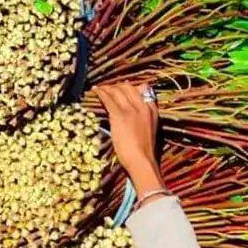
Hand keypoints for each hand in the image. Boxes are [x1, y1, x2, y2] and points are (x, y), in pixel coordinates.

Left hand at [93, 82, 163, 197]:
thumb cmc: (144, 152)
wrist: (142, 161)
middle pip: (128, 87)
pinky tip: (95, 91)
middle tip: (108, 89)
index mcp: (152, 110)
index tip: (122, 88)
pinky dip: (101, 93)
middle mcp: (143, 106)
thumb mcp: (149, 131)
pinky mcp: (119, 116)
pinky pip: (109, 99)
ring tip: (100, 89)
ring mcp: (131, 110)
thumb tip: (132, 117)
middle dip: (117, 86)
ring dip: (107, 88)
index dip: (130, 87)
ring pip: (118, 91)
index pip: (143, 89)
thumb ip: (143, 120)